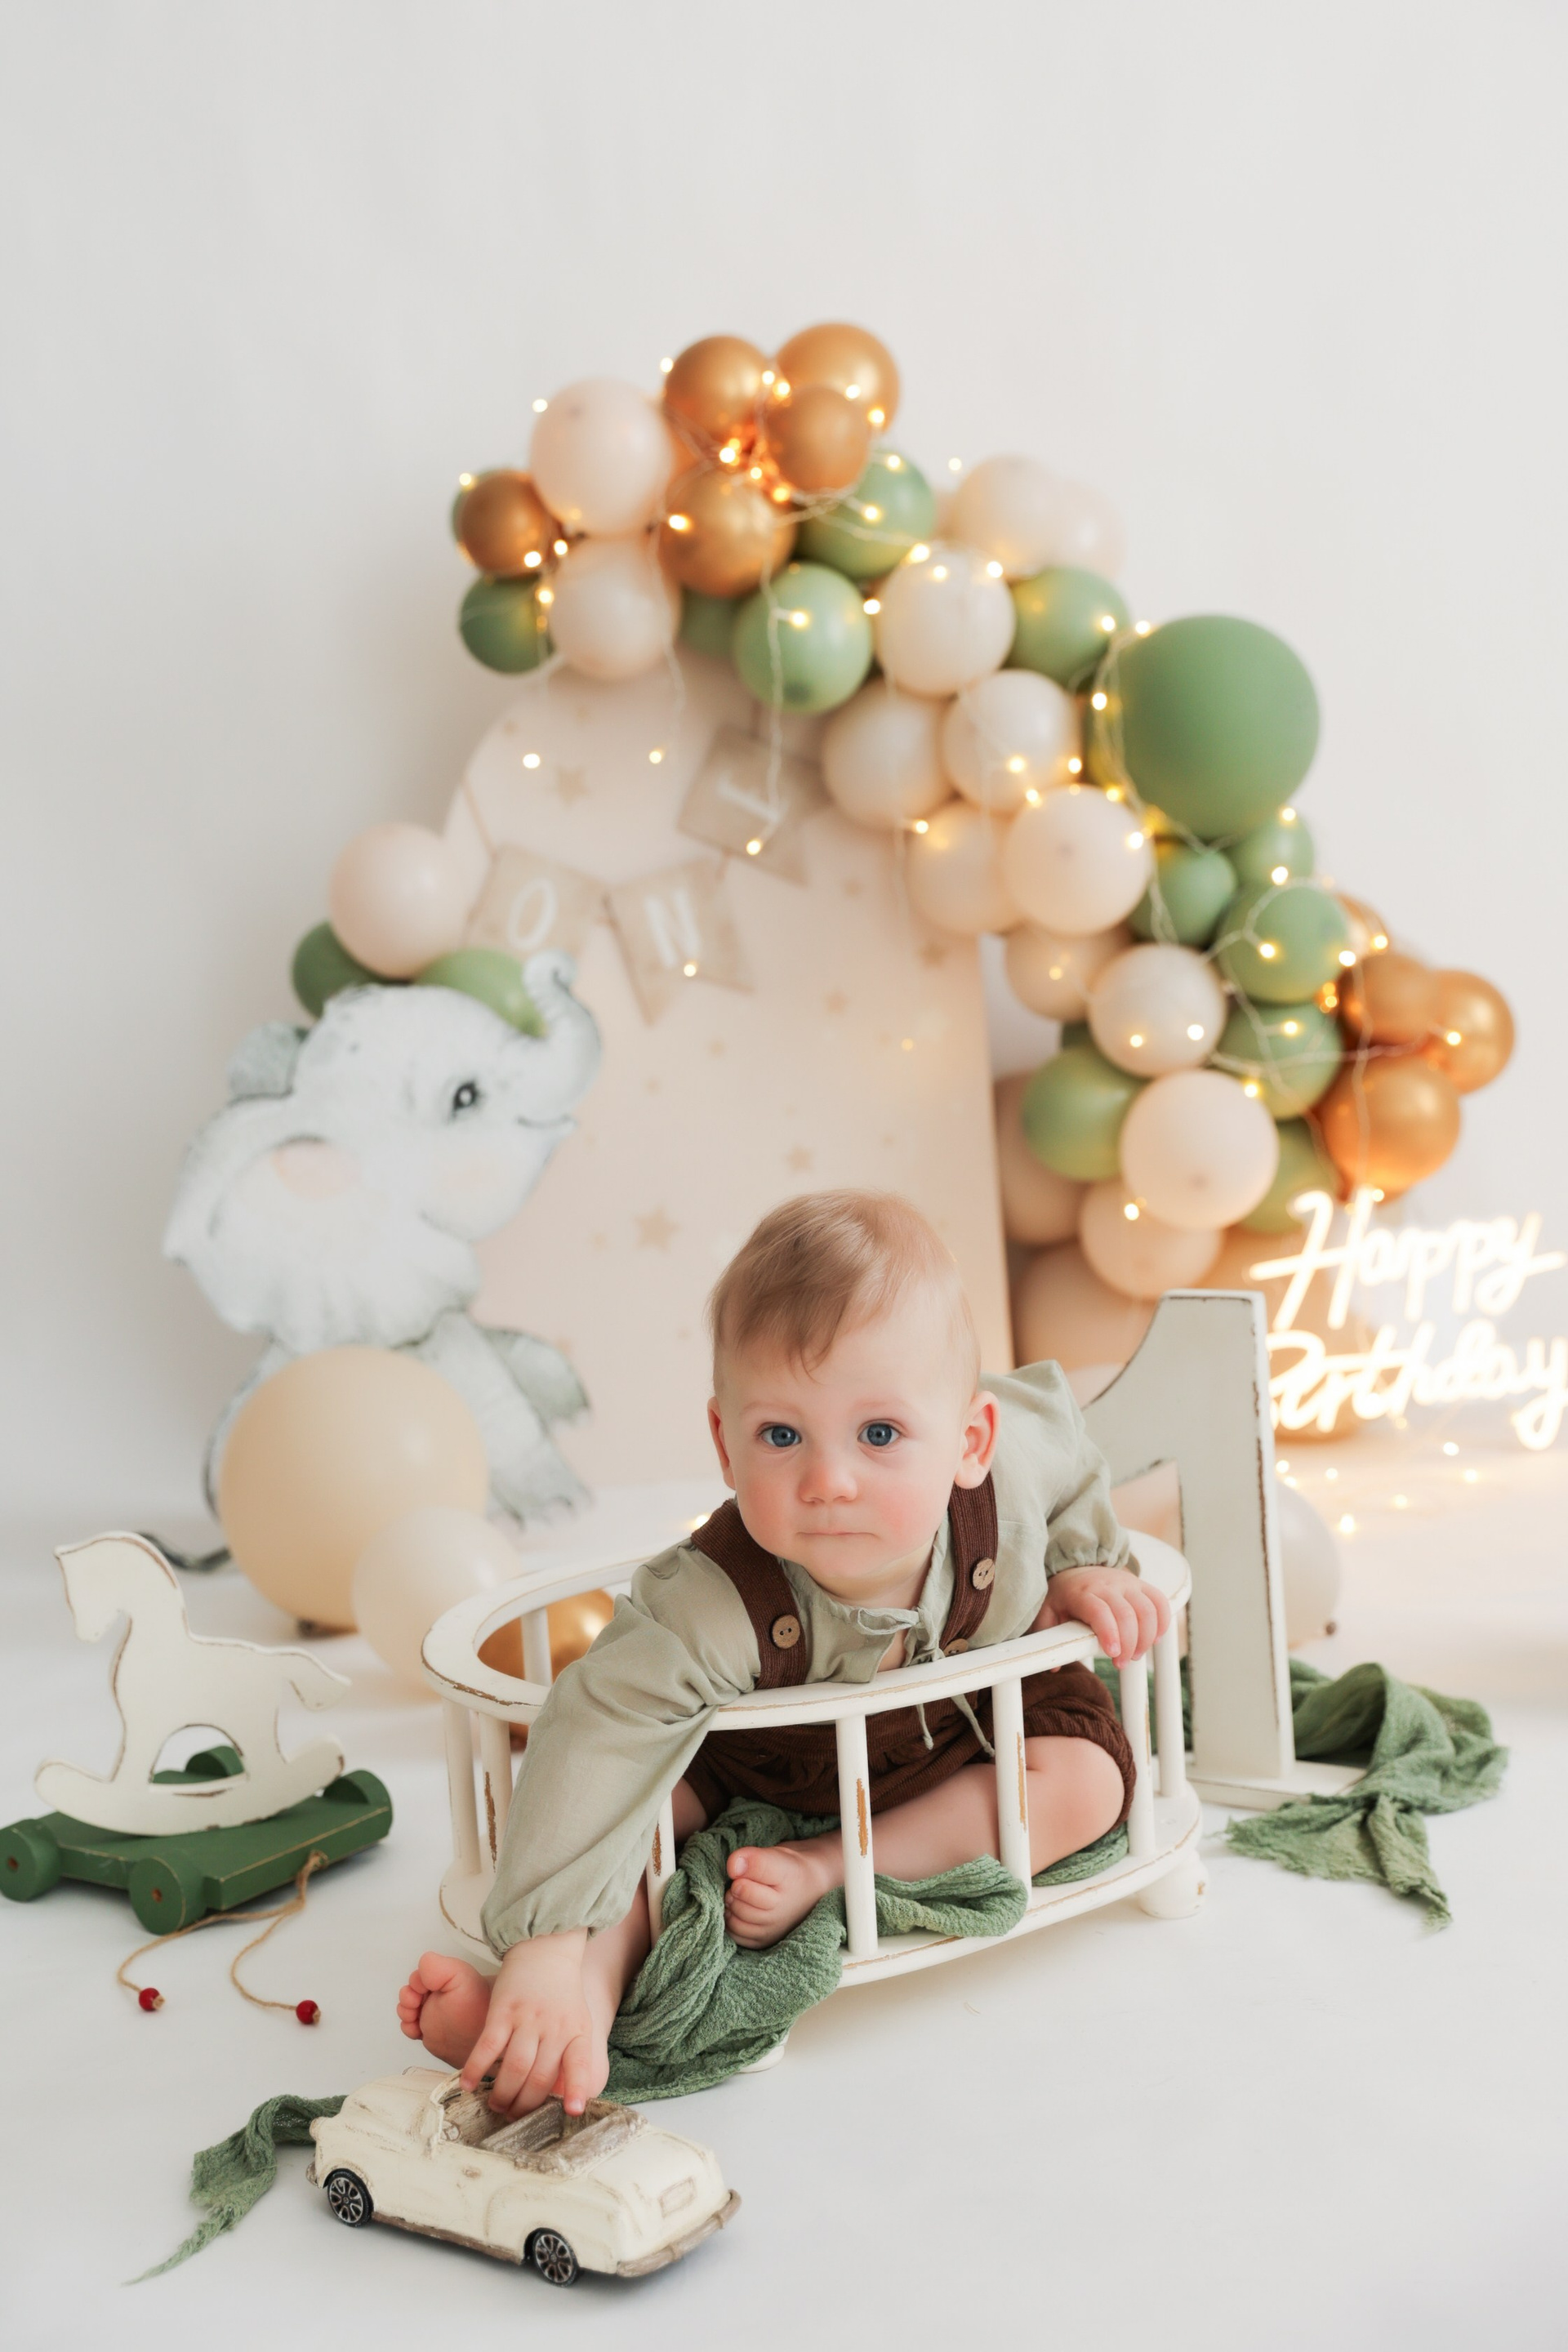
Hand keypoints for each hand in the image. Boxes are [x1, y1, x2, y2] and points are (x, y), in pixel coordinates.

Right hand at [460, 1930, 598, 2117]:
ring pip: (514, 2067)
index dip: (577, 2089)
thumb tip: (566, 2097)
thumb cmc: (562, 1992)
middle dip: (525, 2105)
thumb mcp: (578, 2021)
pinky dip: (476, 2068)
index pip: (580, 2064)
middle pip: (539, 2077)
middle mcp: (553, 2028)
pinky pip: (488, 2046)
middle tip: (513, 2116)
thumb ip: (574, 2055)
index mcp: (575, 2032)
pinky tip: (468, 2083)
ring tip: (496, 2105)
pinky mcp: (503, 2010)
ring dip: (502, 2094)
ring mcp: (527, 2019)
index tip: (573, 2112)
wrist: (546, 1948)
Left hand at [1033, 1564, 1168, 1663]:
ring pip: (1147, 1610)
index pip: (1099, 1611)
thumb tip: (1054, 1668)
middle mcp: (1107, 1585)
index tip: (1113, 1654)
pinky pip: (1159, 1602)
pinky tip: (1154, 1639)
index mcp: (1082, 1593)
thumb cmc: (1063, 1596)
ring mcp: (1127, 1583)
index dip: (1109, 1633)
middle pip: (1127, 1615)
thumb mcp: (1047, 1612)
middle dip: (1129, 1644)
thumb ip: (1047, 1637)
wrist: (1077, 1566)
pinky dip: (1163, 1623)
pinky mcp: (1141, 1585)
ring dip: (1146, 1638)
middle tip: (1121, 1663)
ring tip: (1136, 1654)